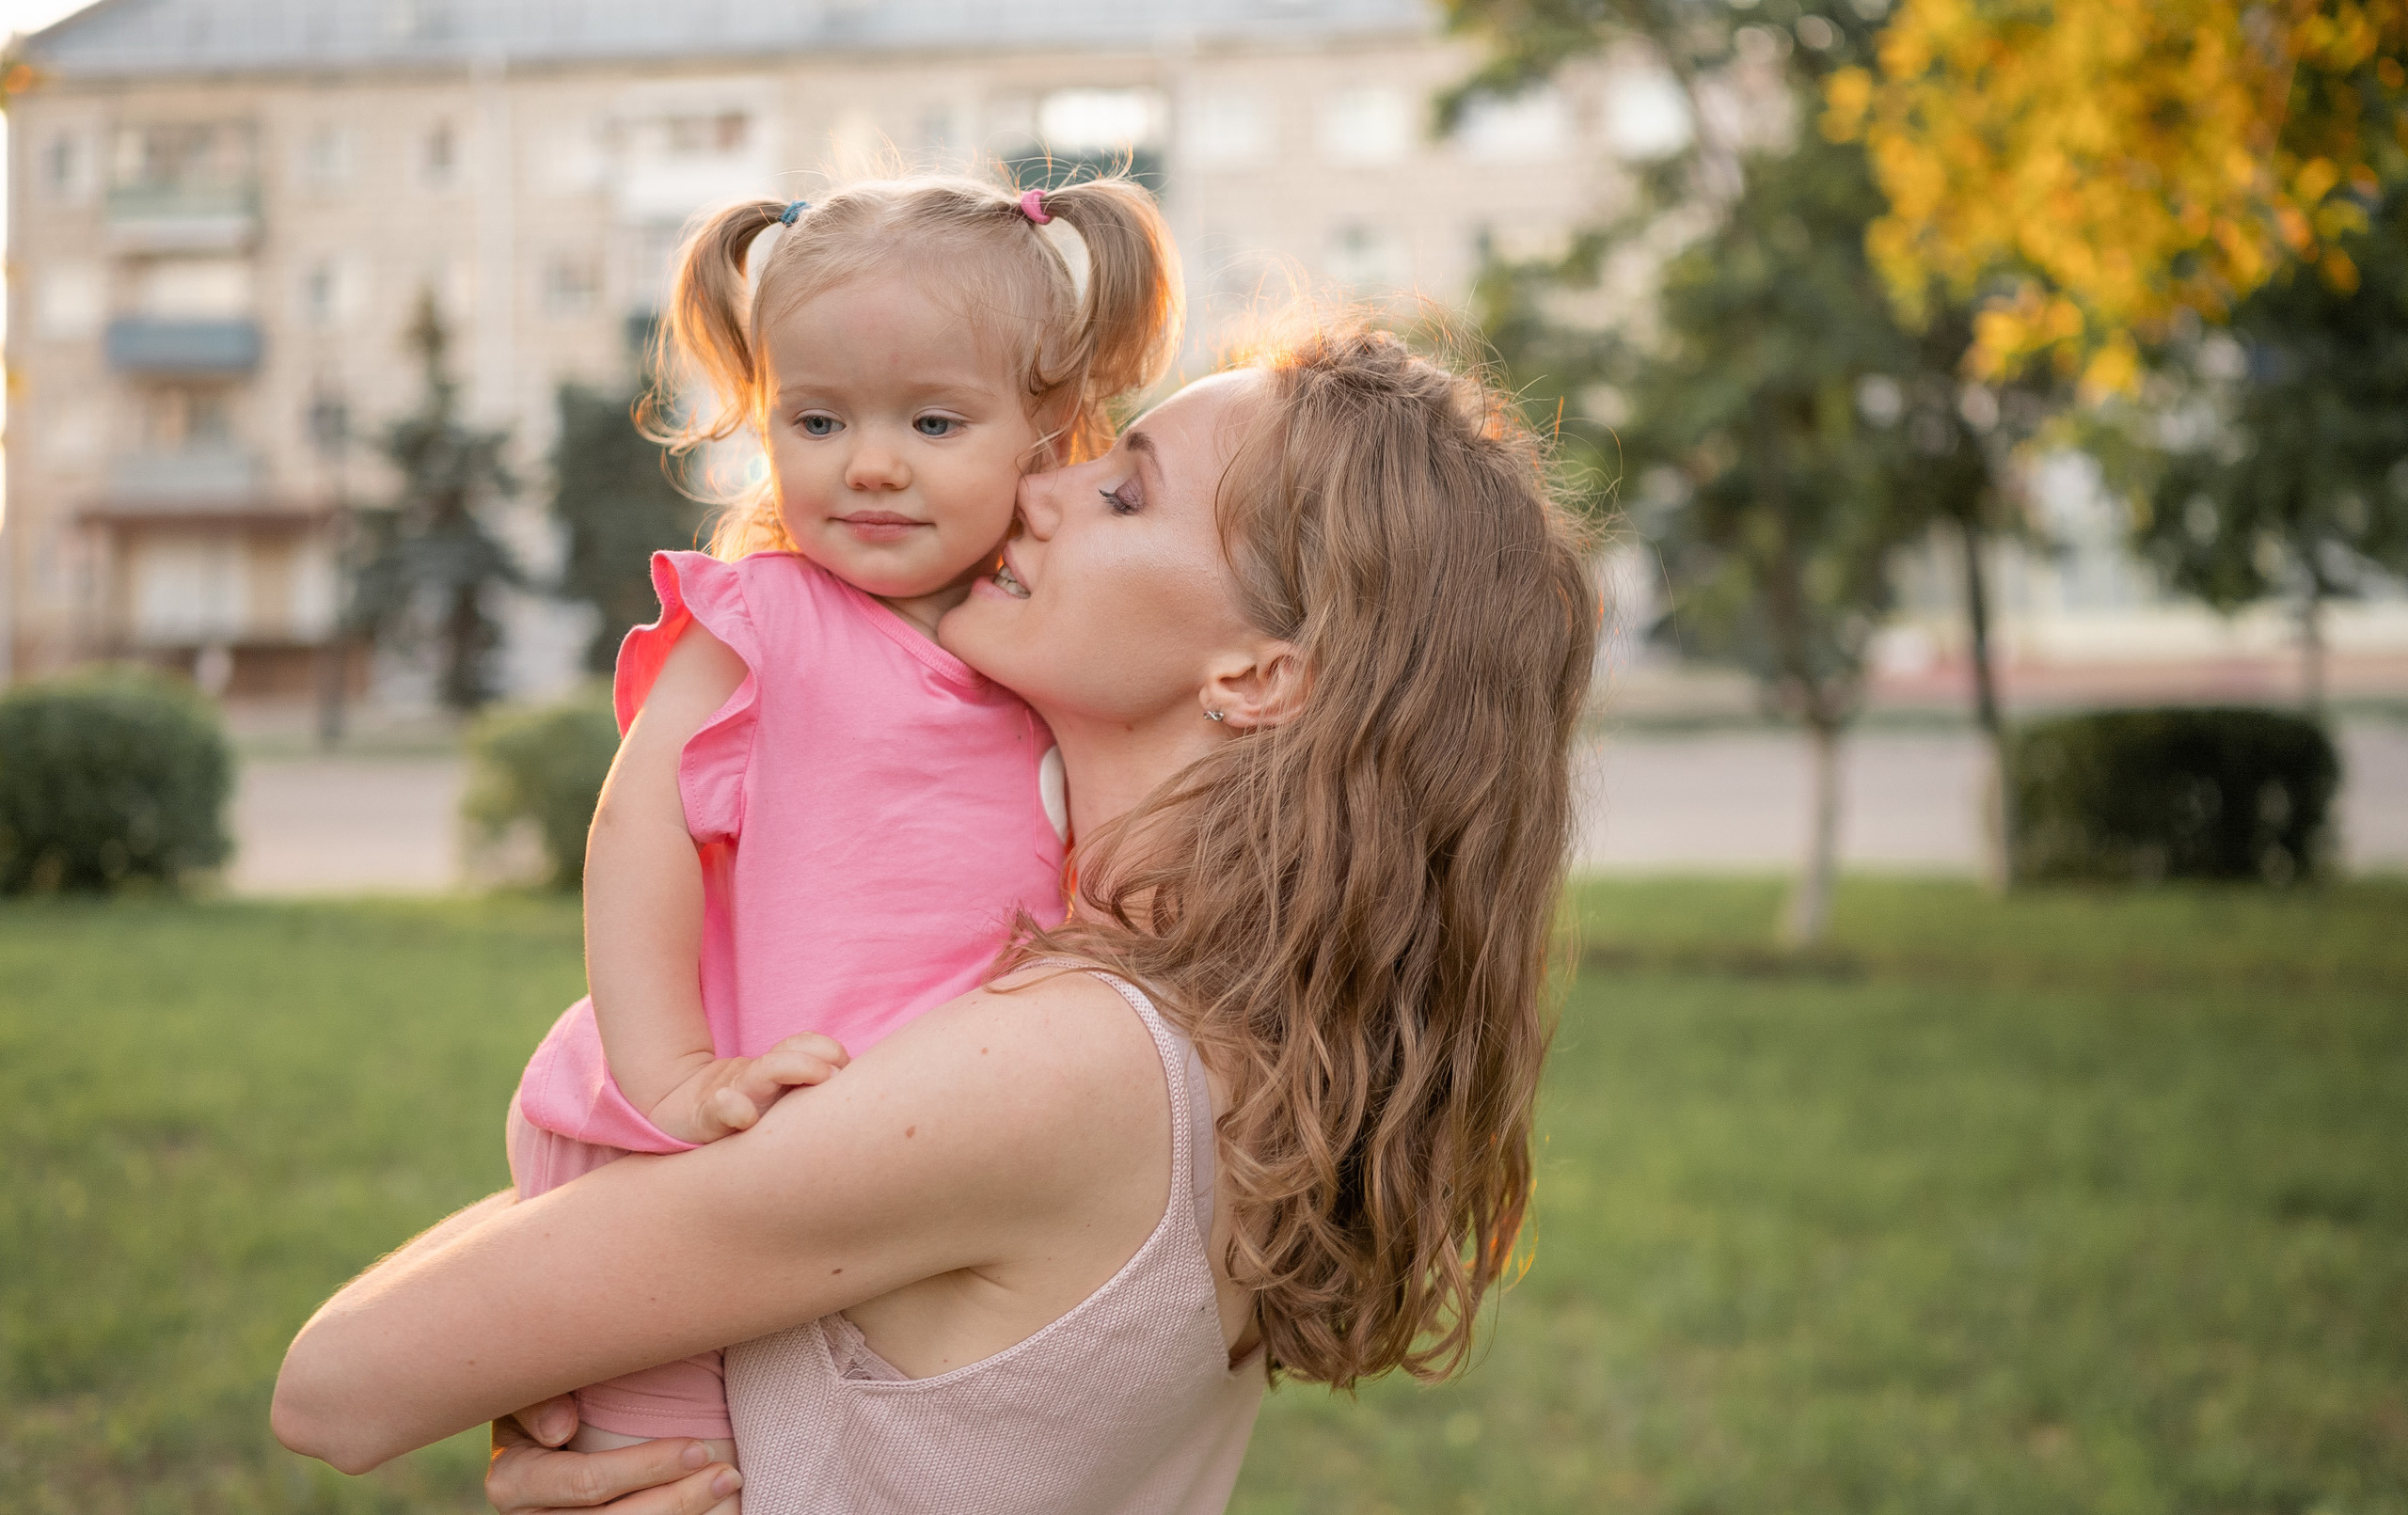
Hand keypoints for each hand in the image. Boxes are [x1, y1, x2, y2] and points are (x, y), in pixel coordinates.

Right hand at [488, 1398, 740, 1512]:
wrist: (540, 1427)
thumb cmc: (544, 1397)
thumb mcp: (532, 1388)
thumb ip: (540, 1398)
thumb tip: (560, 1428)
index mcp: (512, 1480)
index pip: (585, 1483)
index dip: (646, 1469)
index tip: (699, 1447)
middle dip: (676, 1501)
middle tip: (727, 1473)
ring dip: (681, 1514)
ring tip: (726, 1485)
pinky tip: (708, 1509)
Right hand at [648, 1033, 848, 1145]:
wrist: (682, 1116)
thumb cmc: (744, 1112)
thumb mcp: (779, 1101)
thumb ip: (812, 1091)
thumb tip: (861, 1095)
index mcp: (776, 1073)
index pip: (804, 1045)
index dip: (828, 1049)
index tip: (847, 1065)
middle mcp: (757, 1079)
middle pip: (789, 1053)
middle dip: (818, 1056)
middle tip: (838, 1074)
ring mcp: (734, 1094)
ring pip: (764, 1072)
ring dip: (794, 1067)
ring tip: (821, 1075)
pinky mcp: (708, 1117)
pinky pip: (722, 1108)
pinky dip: (734, 1107)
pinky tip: (747, 1116)